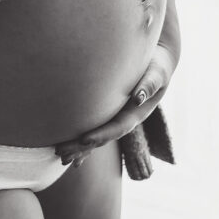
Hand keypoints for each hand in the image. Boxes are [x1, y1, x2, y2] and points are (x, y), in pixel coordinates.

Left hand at [55, 0, 180, 165]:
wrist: (158, 63)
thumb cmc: (156, 66)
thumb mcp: (157, 73)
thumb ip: (149, 85)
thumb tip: (139, 98)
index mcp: (136, 113)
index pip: (117, 128)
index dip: (102, 134)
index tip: (84, 140)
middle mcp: (125, 119)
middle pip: (103, 137)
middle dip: (83, 147)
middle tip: (62, 153)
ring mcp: (116, 117)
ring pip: (96, 135)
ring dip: (79, 147)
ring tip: (59, 154)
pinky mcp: (109, 111)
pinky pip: (94, 127)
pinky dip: (81, 140)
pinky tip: (67, 148)